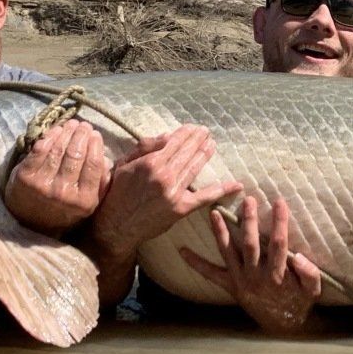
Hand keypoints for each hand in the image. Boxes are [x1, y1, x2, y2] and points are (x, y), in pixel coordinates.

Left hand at [3, 119, 110, 234]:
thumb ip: (100, 184)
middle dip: (81, 135)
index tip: (96, 134)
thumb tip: (106, 159)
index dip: (95, 145)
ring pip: (58, 150)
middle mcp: (64, 192)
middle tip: (84, 125)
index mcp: (84, 201)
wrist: (29, 224)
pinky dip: (49, 136)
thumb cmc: (62, 211)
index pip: (93, 164)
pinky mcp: (24, 177)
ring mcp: (42, 184)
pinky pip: (40, 150)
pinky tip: (56, 130)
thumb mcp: (87, 205)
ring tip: (72, 124)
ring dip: (66, 132)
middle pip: (76, 154)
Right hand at [88, 125, 242, 263]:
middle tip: (207, 132)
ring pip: (195, 168)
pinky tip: (235, 185)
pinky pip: (204, 197)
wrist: (117, 225)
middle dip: (199, 139)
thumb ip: (145, 147)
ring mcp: (174, 192)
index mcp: (150, 162)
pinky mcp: (181, 208)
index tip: (194, 127)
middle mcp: (164, 175)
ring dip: (206, 154)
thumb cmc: (117, 192)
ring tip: (212, 144)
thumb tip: (167, 136)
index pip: (175, 141)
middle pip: (188, 152)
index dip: (187, 133)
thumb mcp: (124, 164)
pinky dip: (221, 190)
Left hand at [180, 195, 323, 336]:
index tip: (279, 202)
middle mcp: (256, 276)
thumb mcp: (312, 291)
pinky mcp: (231, 286)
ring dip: (221, 232)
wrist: (282, 327)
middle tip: (248, 201)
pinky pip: (211, 275)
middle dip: (249, 221)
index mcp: (277, 275)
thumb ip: (309, 273)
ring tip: (214, 213)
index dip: (280, 222)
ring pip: (229, 252)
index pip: (279, 243)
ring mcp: (241, 281)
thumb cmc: (299, 303)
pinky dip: (197, 263)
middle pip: (251, 244)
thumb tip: (299, 256)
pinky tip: (183, 252)